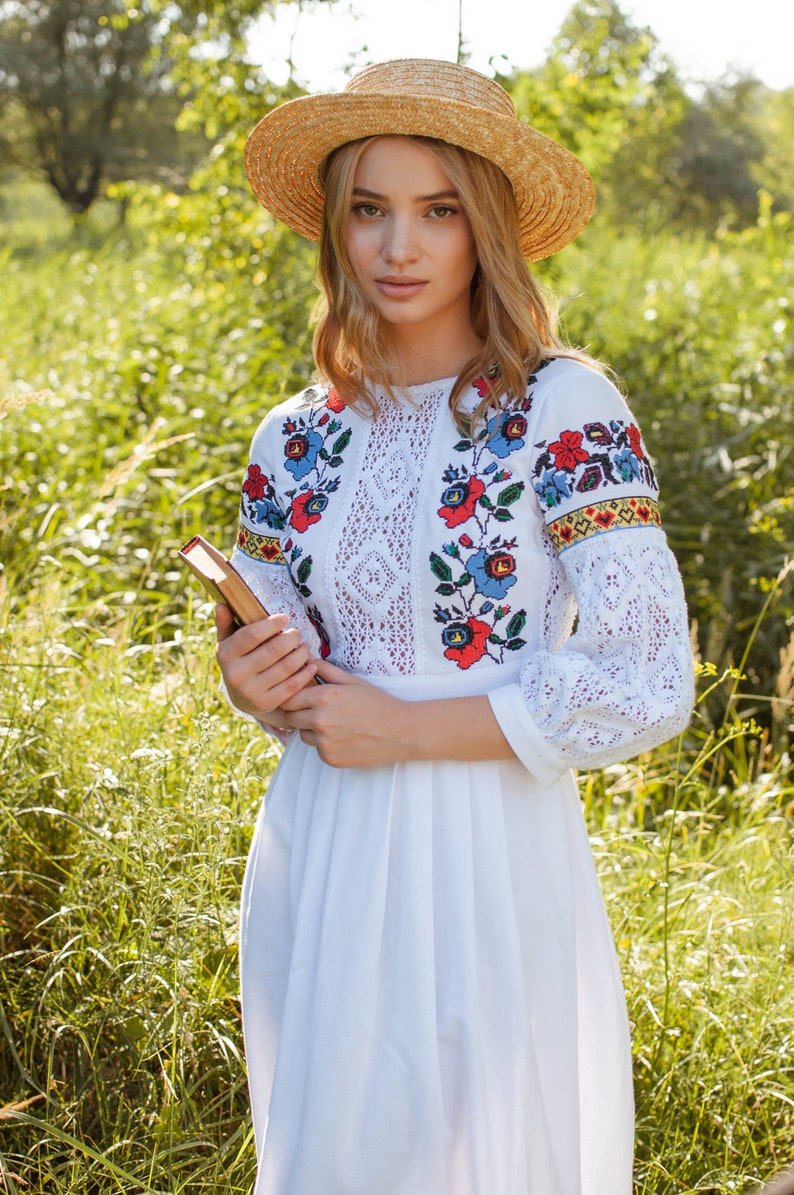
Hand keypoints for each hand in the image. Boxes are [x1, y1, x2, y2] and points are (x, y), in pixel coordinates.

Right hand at [215, 603, 317, 724]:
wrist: (241, 697)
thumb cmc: (239, 660)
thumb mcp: (228, 642)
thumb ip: (226, 623)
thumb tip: (222, 605)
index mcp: (225, 655)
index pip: (252, 635)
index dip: (272, 624)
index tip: (285, 618)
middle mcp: (235, 675)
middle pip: (274, 650)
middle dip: (291, 638)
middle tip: (297, 633)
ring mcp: (250, 691)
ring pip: (286, 667)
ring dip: (301, 653)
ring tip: (305, 647)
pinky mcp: (266, 704)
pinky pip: (292, 685)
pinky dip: (305, 673)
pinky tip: (311, 664)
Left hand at [280, 660, 407, 768]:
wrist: (401, 732)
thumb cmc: (378, 703)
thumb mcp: (352, 681)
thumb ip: (325, 670)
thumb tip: (306, 660)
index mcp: (324, 697)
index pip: (288, 698)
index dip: (292, 696)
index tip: (300, 696)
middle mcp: (320, 721)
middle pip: (290, 718)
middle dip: (299, 713)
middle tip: (316, 710)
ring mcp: (324, 742)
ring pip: (302, 735)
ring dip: (311, 729)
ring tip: (334, 723)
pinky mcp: (331, 759)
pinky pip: (317, 750)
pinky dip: (325, 744)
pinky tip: (344, 737)